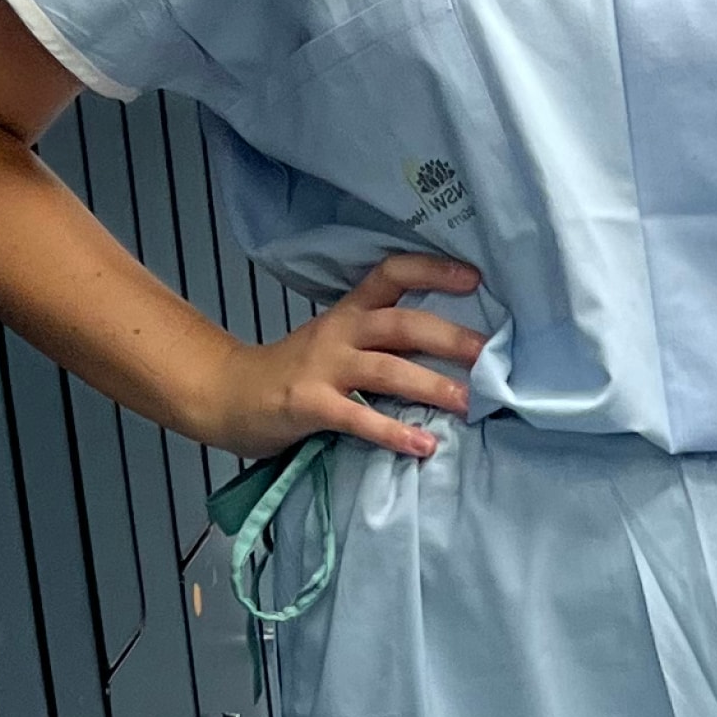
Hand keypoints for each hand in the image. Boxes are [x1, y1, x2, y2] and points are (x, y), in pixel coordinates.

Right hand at [184, 253, 486, 459]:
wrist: (226, 395)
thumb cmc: (292, 372)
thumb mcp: (335, 343)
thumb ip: (379, 343)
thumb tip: (448, 352)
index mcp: (349, 312)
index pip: (392, 273)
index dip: (433, 270)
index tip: (476, 278)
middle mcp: (340, 331)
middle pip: (403, 324)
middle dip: (451, 338)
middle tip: (491, 355)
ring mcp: (323, 367)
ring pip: (388, 369)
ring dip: (433, 387)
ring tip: (469, 404)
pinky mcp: (308, 404)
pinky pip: (358, 417)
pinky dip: (392, 432)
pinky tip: (422, 446)